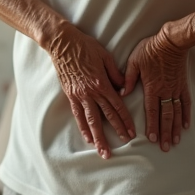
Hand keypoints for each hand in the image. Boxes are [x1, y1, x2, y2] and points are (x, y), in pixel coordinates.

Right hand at [46, 24, 134, 158]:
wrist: (62, 43)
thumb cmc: (85, 46)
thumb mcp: (105, 56)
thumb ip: (115, 74)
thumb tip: (124, 88)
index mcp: (102, 83)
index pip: (117, 106)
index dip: (125, 120)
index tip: (132, 132)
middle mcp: (91, 92)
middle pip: (105, 116)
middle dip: (116, 131)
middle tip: (124, 144)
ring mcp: (79, 95)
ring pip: (90, 120)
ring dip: (98, 137)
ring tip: (103, 150)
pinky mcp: (70, 95)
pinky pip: (77, 114)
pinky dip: (83, 127)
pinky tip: (88, 137)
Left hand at [123, 31, 190, 152]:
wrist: (172, 41)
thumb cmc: (151, 49)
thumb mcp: (134, 61)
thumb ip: (128, 78)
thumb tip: (122, 92)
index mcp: (152, 87)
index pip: (151, 111)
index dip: (152, 125)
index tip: (152, 139)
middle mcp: (165, 91)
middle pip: (165, 116)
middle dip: (165, 133)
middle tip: (166, 147)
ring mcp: (176, 89)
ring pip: (176, 112)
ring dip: (176, 128)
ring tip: (176, 141)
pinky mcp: (183, 85)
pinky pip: (186, 103)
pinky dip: (186, 115)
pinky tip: (186, 125)